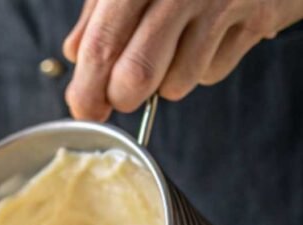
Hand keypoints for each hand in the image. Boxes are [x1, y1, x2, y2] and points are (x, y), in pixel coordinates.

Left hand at [63, 0, 302, 121]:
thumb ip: (100, 13)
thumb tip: (74, 55)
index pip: (102, 45)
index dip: (88, 88)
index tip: (84, 109)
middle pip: (136, 76)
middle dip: (122, 98)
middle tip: (122, 94)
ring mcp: (220, 1)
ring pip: (175, 83)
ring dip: (167, 80)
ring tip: (178, 43)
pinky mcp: (256, 19)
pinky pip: (212, 72)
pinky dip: (204, 65)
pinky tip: (211, 34)